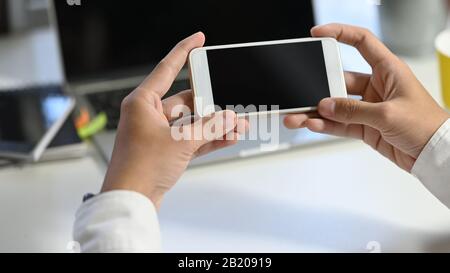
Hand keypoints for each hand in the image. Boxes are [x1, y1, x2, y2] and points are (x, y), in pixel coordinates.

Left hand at [101, 32, 246, 207]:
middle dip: (212, 103)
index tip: (198, 40)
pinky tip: (229, 137)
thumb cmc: (140, 168)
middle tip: (232, 102)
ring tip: (238, 124)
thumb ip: (209, 127)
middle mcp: (149, 115)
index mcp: (143, 102)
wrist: (131, 201)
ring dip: (214, 124)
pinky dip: (208, 138)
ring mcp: (158, 133)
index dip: (184, 51)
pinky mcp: (165, 150)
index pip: (167, 69)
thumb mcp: (181, 142)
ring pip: (192, 122)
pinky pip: (191, 138)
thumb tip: (230, 117)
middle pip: (187, 100)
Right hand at [285, 24, 449, 171]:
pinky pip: (339, 124)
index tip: (317, 34)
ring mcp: (368, 107)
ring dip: (316, 111)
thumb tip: (326, 106)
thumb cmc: (426, 126)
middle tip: (300, 92)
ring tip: (297, 116)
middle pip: (339, 79)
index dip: (340, 33)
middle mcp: (376, 86)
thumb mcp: (389, 114)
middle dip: (317, 86)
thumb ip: (354, 111)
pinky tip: (312, 124)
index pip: (362, 42)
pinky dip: (325, 125)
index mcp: (388, 70)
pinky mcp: (364, 126)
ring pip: (335, 105)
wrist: (435, 154)